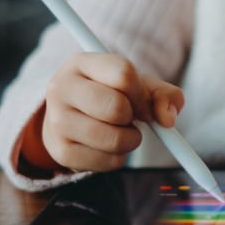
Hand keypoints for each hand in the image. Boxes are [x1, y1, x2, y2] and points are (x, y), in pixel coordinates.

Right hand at [21, 53, 184, 172]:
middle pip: (117, 107)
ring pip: (114, 139)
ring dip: (130, 140)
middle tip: (128, 118)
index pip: (123, 74)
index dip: (141, 94)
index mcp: (81, 63)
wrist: (70, 117)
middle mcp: (61, 88)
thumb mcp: (137, 86)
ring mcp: (57, 121)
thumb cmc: (109, 95)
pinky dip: (119, 158)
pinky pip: (108, 162)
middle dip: (132, 118)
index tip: (142, 104)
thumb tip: (168, 119)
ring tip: (120, 132)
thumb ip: (163, 95)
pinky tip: (108, 146)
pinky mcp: (61, 151)